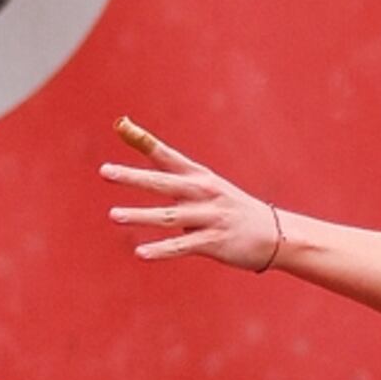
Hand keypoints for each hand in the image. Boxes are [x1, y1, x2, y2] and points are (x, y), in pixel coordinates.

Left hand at [102, 116, 284, 270]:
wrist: (274, 234)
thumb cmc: (229, 207)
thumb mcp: (204, 184)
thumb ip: (169, 172)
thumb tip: (135, 142)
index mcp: (199, 177)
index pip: (167, 155)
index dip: (144, 141)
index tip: (121, 126)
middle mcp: (204, 193)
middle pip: (163, 183)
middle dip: (134, 177)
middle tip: (106, 172)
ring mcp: (210, 218)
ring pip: (169, 216)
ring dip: (141, 216)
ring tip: (114, 215)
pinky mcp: (215, 242)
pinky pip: (183, 246)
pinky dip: (161, 250)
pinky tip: (140, 253)